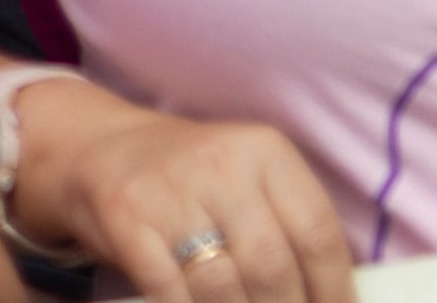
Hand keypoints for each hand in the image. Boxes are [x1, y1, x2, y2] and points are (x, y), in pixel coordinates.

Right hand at [24, 93, 355, 302]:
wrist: (100, 148)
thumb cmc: (192, 182)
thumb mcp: (249, 184)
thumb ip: (289, 231)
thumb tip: (337, 300)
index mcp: (265, 152)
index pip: (319, 234)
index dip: (335, 293)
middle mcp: (220, 163)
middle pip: (273, 268)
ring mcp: (169, 190)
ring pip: (223, 287)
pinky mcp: (126, 218)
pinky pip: (170, 290)